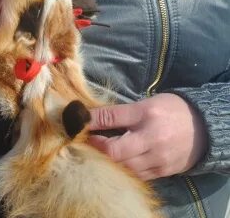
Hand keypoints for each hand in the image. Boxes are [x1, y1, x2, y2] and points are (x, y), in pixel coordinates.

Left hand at [89, 93, 207, 180]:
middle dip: (95, 148)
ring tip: (94, 156)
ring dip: (106, 162)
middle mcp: (151, 136)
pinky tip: (114, 165)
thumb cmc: (171, 109)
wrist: (203, 127)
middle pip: (114, 149)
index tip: (76, 121)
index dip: (90, 121)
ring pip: (123, 167)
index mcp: (146, 112)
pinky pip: (136, 176)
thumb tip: (94, 116)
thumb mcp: (147, 102)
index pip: (111, 117)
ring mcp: (157, 157)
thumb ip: (123, 112)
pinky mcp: (161, 172)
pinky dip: (122, 171)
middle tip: (82, 143)